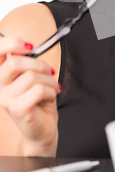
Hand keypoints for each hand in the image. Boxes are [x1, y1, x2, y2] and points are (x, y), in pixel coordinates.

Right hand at [0, 35, 60, 155]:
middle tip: (49, 72)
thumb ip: (27, 61)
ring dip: (49, 80)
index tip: (29, 45)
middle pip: (14, 63)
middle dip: (39, 64)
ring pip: (31, 77)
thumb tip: (28, 46)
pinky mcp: (17, 109)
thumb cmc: (38, 99)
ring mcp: (5, 99)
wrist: (42, 128)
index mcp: (1, 74)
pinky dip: (51, 90)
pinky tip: (50, 96)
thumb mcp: (32, 74)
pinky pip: (39, 90)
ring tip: (52, 87)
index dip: (11, 43)